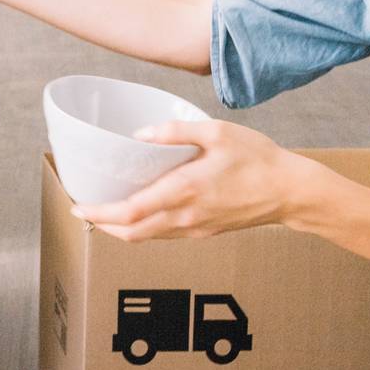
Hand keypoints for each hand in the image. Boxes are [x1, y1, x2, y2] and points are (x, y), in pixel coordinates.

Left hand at [73, 120, 361, 242]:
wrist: (291, 191)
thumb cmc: (258, 157)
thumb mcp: (218, 132)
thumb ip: (177, 131)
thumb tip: (141, 134)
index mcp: (185, 191)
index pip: (131, 212)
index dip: (100, 212)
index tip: (78, 205)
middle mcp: (186, 216)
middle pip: (132, 233)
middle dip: (102, 225)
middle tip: (83, 209)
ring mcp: (196, 228)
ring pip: (147, 238)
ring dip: (121, 229)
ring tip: (104, 210)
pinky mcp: (205, 232)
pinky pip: (165, 235)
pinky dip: (144, 228)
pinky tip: (140, 212)